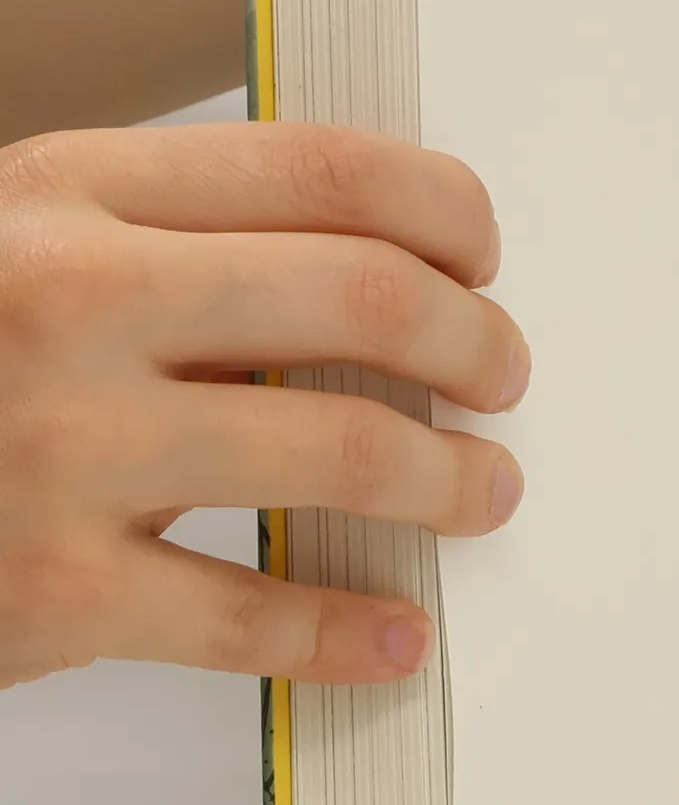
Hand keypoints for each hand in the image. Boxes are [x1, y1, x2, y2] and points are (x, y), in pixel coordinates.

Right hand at [0, 124, 529, 689]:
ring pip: (345, 454)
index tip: (481, 259)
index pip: (328, 170)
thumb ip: (169, 243)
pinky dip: (349, 631)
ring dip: (452, 480)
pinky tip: (396, 634)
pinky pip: (255, 616)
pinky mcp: (53, 589)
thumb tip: (375, 275)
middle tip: (503, 378)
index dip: (447, 214)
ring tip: (485, 491)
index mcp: (70, 192)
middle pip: (367, 298)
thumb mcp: (17, 242)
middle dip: (476, 343)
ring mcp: (62, 447)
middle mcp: (71, 299)